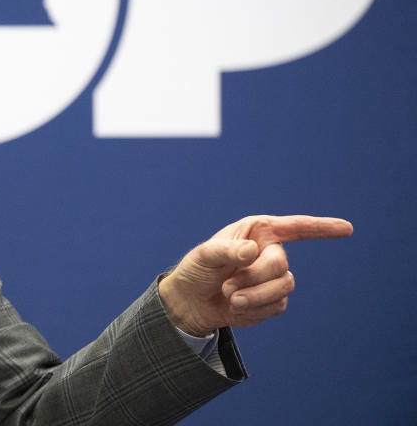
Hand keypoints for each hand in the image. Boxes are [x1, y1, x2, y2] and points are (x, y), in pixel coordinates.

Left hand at [157, 215, 352, 336]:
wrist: (191, 302)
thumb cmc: (196, 270)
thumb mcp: (204, 256)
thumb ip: (227, 251)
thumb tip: (252, 251)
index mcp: (256, 231)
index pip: (294, 227)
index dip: (321, 228)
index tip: (346, 228)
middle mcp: (269, 251)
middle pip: (281, 264)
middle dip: (255, 278)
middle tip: (228, 286)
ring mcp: (272, 277)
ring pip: (284, 287)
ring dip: (255, 296)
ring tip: (230, 298)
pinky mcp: (272, 300)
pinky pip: (277, 306)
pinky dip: (255, 309)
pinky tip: (236, 307)